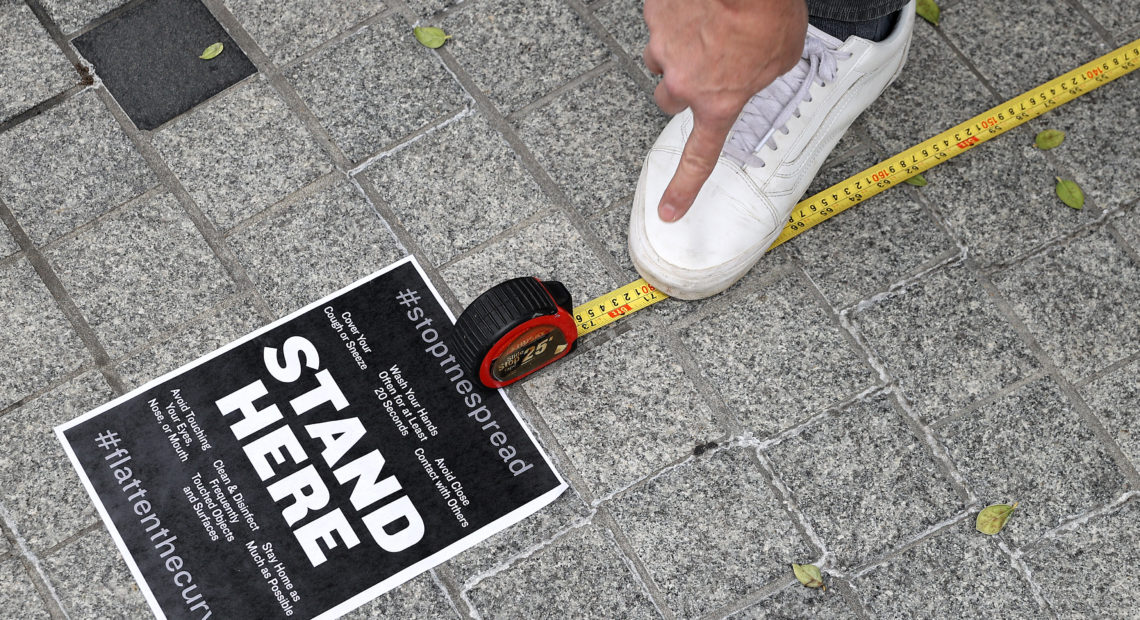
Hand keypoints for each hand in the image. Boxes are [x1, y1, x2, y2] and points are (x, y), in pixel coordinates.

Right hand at [643, 0, 807, 220]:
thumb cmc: (767, 9)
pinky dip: (678, 13)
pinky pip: (661, 21)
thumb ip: (759, 75)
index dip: (683, 189)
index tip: (670, 210)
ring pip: (661, 57)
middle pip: (669, 99)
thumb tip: (751, 70)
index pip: (698, 158)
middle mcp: (684, 81)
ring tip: (708, 23)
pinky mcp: (654, 15)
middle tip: (706, 65)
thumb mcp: (782, 56)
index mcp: (719, 101)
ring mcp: (664, 46)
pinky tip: (700, 3)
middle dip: (683, 85)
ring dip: (680, 47)